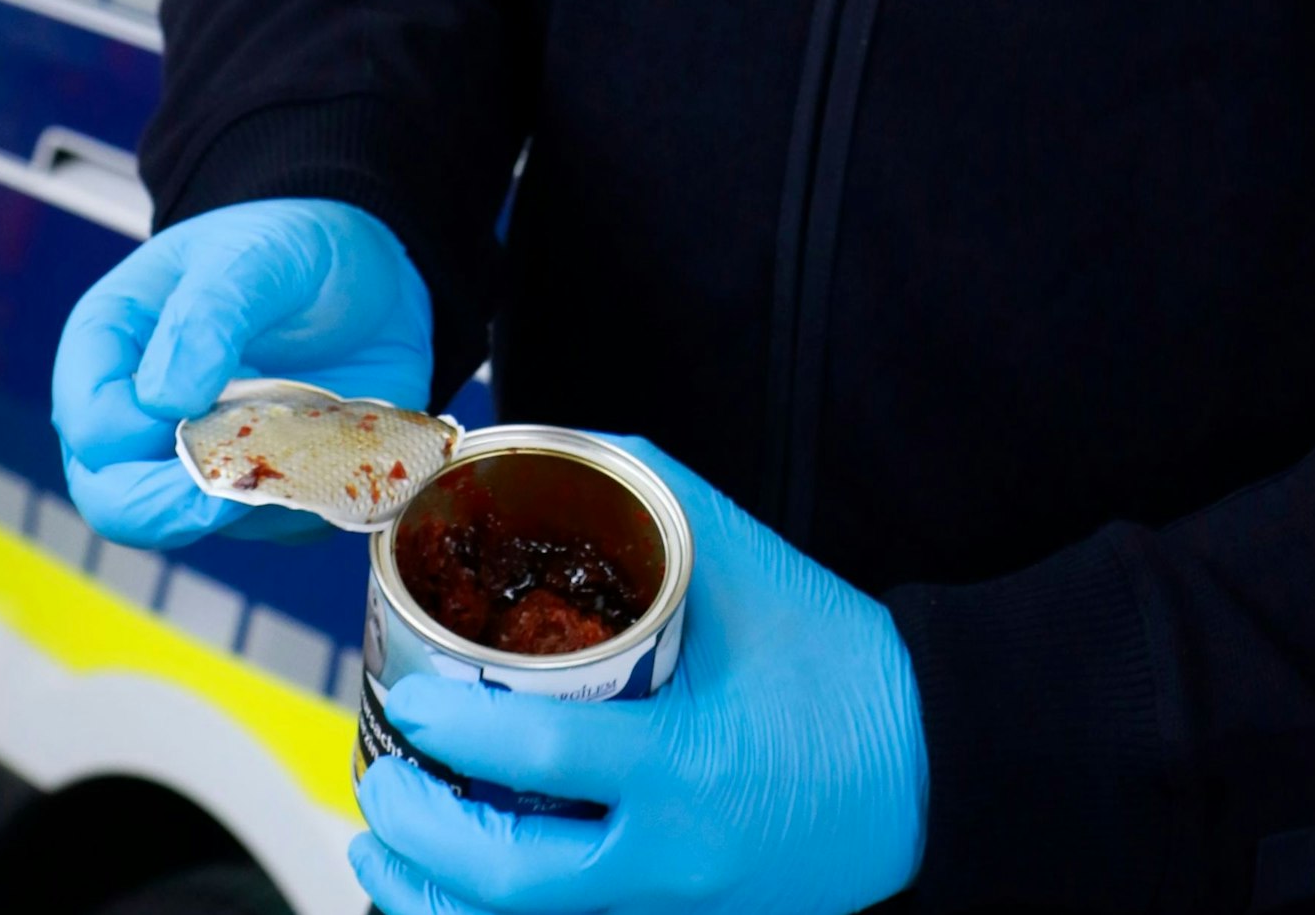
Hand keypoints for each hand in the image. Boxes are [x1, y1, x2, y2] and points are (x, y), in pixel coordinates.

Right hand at [52, 198, 433, 546]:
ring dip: (244, 502)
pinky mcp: (253, 486)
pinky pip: (262, 527)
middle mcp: (139, 414)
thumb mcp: (257, 253)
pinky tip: (333, 453)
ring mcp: (194, 458)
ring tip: (304, 446)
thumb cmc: (290, 248)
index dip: (131, 434)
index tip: (191, 411)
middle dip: (164, 508)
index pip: (89, 421)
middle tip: (231, 492)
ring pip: (187, 524)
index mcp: (112, 345)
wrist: (367, 273)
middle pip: (111, 498)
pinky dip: (296, 505)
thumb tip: (165, 400)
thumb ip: (209, 313)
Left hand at [351, 439, 926, 914]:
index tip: (406, 697)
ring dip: (435, 898)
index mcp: (692, 764)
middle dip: (420, 836)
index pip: (541, 762)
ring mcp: (674, 909)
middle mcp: (674, 859)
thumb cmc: (847, 670)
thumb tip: (550, 446)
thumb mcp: (754, 567)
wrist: (935, 767)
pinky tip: (450, 890)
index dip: (453, 731)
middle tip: (380, 780)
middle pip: (508, 881)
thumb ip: (651, 495)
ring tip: (384, 848)